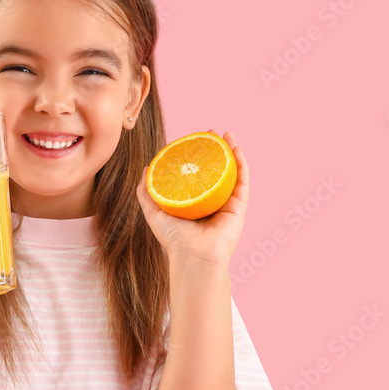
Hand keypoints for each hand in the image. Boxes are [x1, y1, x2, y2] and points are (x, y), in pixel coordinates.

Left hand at [136, 130, 249, 268]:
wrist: (192, 257)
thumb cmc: (173, 239)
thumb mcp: (153, 211)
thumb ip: (147, 191)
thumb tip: (146, 168)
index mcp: (193, 201)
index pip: (196, 173)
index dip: (195, 155)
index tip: (192, 139)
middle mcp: (210, 200)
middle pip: (214, 168)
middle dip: (213, 148)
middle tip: (210, 132)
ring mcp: (226, 203)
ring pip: (231, 171)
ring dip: (230, 150)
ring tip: (225, 134)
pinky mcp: (239, 207)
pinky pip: (242, 181)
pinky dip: (241, 163)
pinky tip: (236, 149)